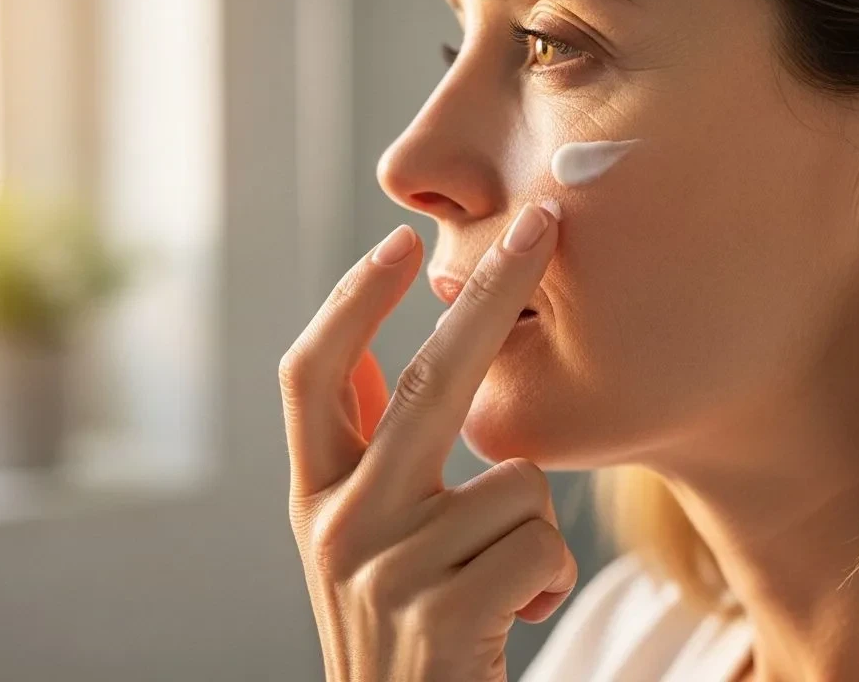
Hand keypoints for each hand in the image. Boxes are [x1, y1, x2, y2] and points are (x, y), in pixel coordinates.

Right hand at [279, 204, 576, 681]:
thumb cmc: (399, 631)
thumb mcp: (356, 543)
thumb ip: (358, 454)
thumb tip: (368, 348)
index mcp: (311, 501)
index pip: (312, 377)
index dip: (350, 302)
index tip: (397, 241)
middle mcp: (337, 527)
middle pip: (424, 382)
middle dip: (494, 294)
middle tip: (545, 226)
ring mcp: (388, 573)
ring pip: (516, 480)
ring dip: (531, 529)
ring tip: (500, 581)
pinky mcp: (445, 617)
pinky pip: (540, 542)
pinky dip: (548, 576)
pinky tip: (515, 613)